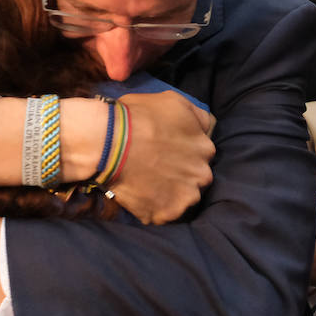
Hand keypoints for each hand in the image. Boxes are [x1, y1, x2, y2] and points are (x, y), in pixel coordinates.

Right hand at [107, 92, 215, 224]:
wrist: (109, 142)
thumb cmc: (138, 116)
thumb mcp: (175, 101)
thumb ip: (198, 115)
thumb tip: (207, 127)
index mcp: (206, 148)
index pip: (201, 154)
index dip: (184, 153)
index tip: (166, 152)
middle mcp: (202, 175)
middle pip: (195, 178)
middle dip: (180, 175)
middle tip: (155, 168)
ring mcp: (185, 197)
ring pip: (182, 199)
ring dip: (168, 194)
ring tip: (146, 183)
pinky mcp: (166, 214)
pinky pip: (162, 214)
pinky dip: (152, 208)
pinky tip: (139, 195)